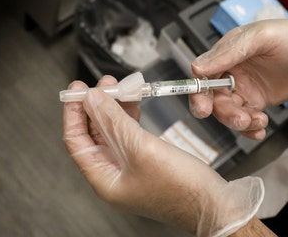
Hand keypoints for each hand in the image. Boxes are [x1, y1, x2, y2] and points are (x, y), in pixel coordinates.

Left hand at [62, 76, 263, 236]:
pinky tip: (135, 104)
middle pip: (94, 134)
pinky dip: (131, 117)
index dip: (74, 112)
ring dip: (116, 108)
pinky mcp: (148, 163)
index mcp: (104, 179)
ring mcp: (131, 170)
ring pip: (114, 132)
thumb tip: (92, 99)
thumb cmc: (181, 189)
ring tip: (122, 87)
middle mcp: (114, 175)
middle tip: (105, 83)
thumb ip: (114, 121)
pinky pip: (131, 136)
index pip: (76, 140)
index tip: (77, 89)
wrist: (214, 204)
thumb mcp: (141, 148)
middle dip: (98, 105)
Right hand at [189, 14, 287, 139]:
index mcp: (229, 50)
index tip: (204, 107)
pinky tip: (260, 129)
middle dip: (222, 112)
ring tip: (257, 121)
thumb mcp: (262, 38)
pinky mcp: (260, 101)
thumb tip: (196, 68)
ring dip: (238, 121)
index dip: (198, 91)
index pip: (202, 73)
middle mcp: (234, 69)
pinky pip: (245, 119)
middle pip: (213, 97)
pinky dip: (249, 129)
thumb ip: (229, 52)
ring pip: (228, 111)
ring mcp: (246, 87)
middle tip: (239, 119)